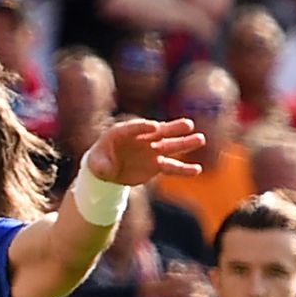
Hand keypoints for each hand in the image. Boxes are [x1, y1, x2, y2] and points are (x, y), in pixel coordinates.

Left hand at [84, 117, 203, 186]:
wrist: (107, 172)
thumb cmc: (99, 161)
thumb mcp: (95, 164)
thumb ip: (100, 165)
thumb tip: (106, 169)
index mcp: (124, 132)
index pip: (136, 127)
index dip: (145, 126)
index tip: (156, 127)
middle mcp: (142, 138)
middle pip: (159, 132)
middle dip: (173, 128)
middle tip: (188, 125)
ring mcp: (151, 151)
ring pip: (170, 146)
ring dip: (185, 144)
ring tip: (200, 139)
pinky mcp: (156, 165)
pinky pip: (171, 167)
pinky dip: (183, 169)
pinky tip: (197, 170)